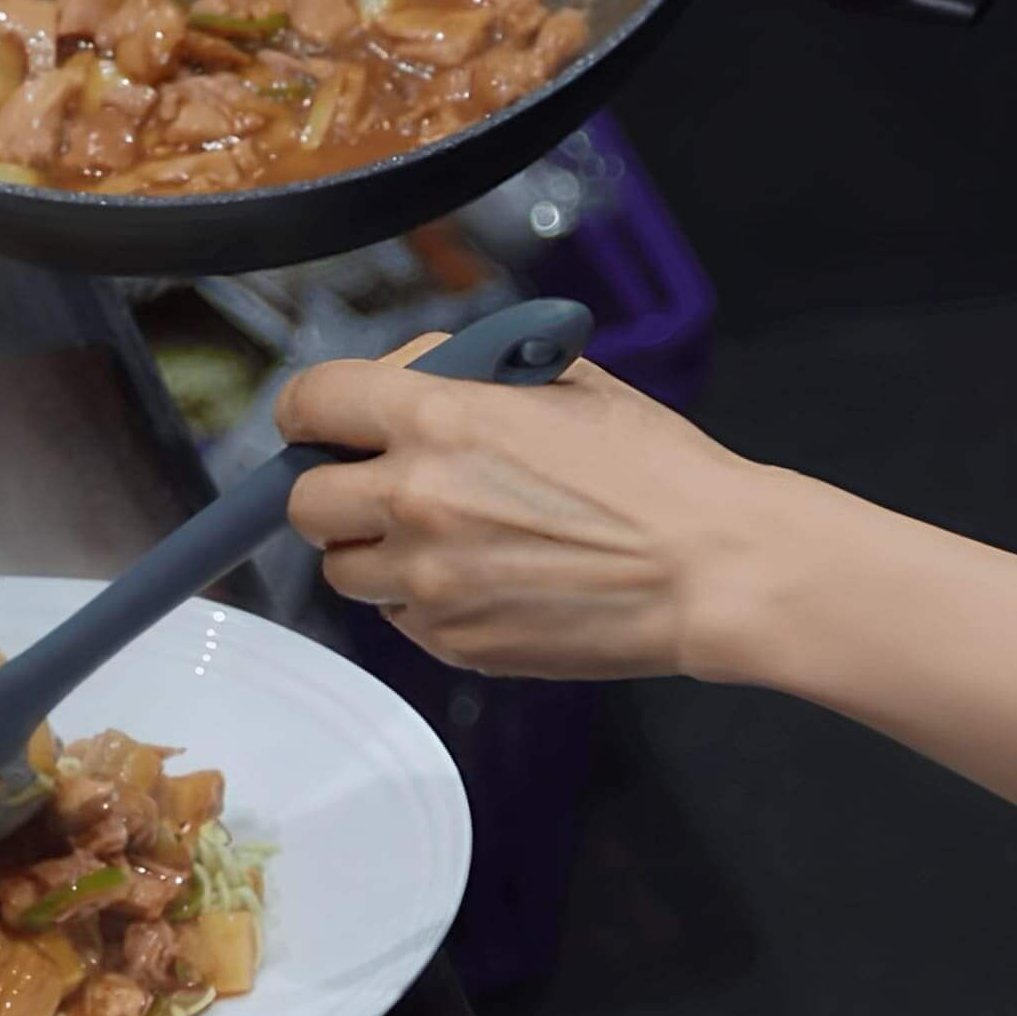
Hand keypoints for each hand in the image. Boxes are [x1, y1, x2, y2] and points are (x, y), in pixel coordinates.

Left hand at [275, 339, 786, 680]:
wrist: (712, 570)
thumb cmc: (655, 473)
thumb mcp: (564, 380)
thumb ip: (468, 373)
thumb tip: (408, 377)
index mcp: (439, 419)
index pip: (311, 403)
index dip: (312, 409)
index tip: (324, 420)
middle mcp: (416, 501)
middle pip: (304, 501)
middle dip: (334, 487)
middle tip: (379, 484)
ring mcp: (428, 581)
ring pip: (342, 570)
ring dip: (372, 550)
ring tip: (441, 536)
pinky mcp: (452, 642)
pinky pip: (396, 617)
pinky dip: (420, 599)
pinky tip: (481, 577)